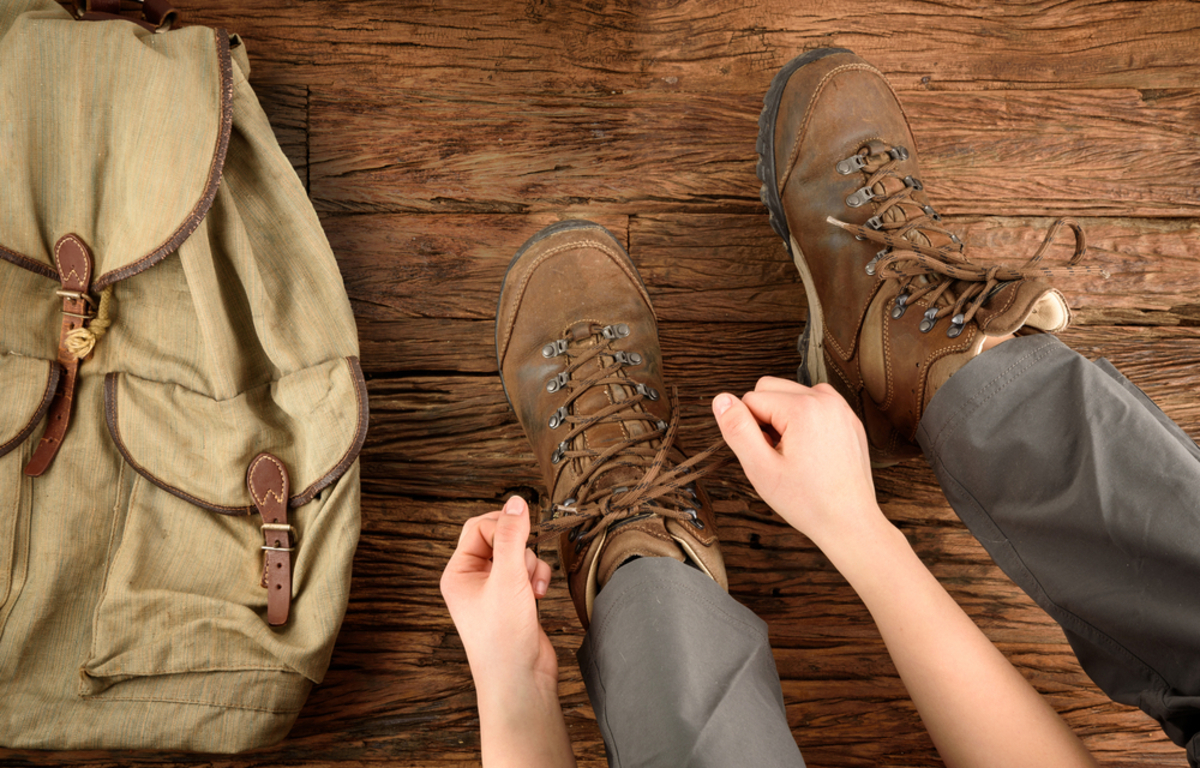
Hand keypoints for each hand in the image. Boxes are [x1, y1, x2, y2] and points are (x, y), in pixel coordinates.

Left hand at [440, 496, 556, 695]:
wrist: (520, 680)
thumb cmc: (503, 638)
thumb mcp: (507, 578)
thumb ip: (512, 536)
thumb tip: (516, 502)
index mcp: (457, 573)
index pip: (478, 527)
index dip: (503, 527)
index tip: (522, 535)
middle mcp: (472, 579)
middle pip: (500, 538)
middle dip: (520, 549)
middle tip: (523, 567)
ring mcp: (494, 590)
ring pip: (518, 554)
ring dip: (531, 566)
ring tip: (532, 589)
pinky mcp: (514, 599)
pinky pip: (528, 572)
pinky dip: (538, 579)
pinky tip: (539, 597)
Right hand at [712, 377, 881, 550]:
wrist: (849, 521)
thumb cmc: (809, 501)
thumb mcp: (761, 468)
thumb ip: (737, 429)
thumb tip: (721, 400)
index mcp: (803, 408)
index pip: (750, 398)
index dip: (750, 429)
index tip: (767, 455)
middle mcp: (825, 400)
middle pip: (770, 388)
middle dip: (765, 418)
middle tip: (778, 454)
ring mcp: (840, 407)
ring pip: (790, 393)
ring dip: (784, 416)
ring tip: (794, 452)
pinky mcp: (848, 418)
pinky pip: (813, 403)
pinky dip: (804, 419)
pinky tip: (809, 449)